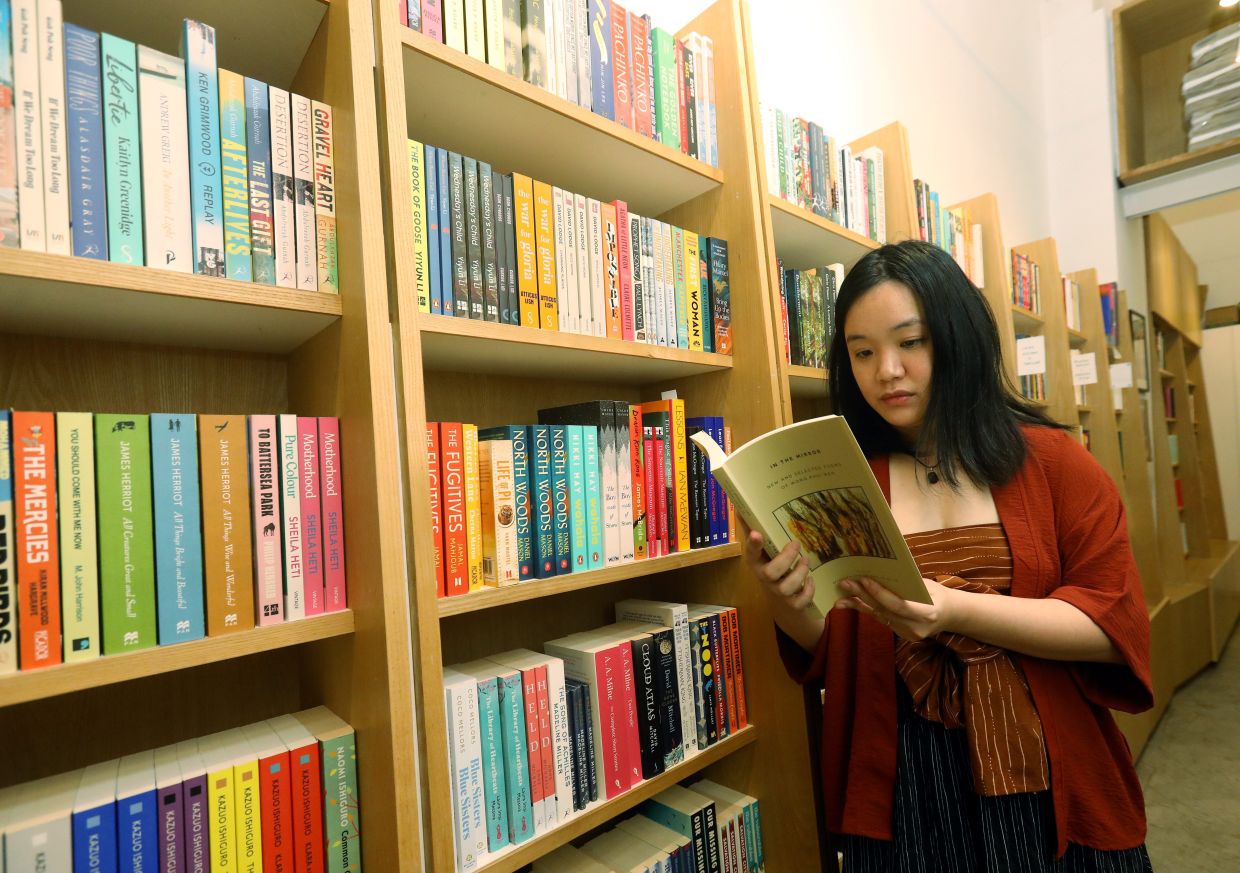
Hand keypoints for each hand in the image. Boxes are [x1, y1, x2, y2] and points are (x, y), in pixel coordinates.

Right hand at [744, 531, 814, 611]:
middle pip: (770, 573)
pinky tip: (811, 579)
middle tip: (796, 543)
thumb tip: (746, 514)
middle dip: (786, 558)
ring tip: (806, 560)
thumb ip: (763, 536)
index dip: (753, 546)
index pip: (750, 554)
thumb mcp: (769, 553)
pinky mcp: (791, 604)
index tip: (756, 533)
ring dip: (799, 573)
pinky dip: (808, 591)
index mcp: (757, 564)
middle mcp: (765, 580)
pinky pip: (799, 602)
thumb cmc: (776, 568)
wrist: (783, 600)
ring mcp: (777, 593)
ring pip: (786, 588)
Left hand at [836, 576, 957, 640]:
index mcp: (927, 612)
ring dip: (858, 605)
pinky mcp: (901, 635)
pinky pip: (881, 620)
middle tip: (845, 583)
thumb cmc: (938, 594)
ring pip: (879, 616)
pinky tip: (849, 604)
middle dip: (863, 596)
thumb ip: (906, 583)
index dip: (879, 593)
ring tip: (839, 597)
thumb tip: (880, 570)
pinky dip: (866, 610)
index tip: (863, 579)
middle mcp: (916, 627)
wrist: (950, 615)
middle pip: (884, 610)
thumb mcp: (927, 585)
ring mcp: (908, 634)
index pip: (898, 605)